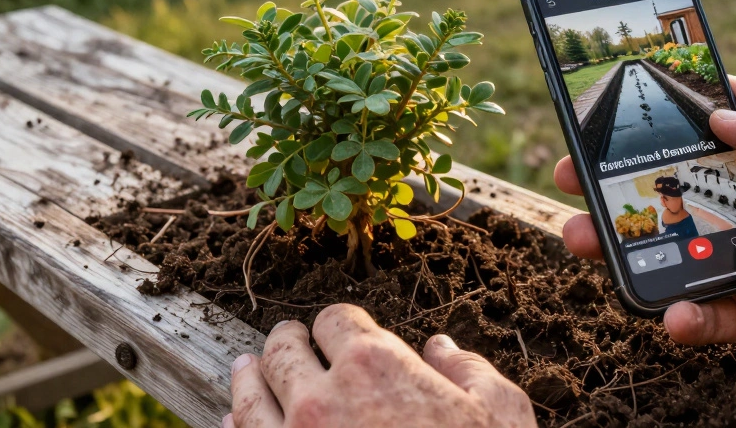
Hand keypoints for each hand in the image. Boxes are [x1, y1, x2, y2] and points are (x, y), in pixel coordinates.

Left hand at [227, 304, 535, 427]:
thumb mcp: (500, 413)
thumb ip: (468, 371)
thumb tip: (441, 349)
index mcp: (375, 365)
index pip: (336, 320)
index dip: (340, 323)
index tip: (341, 331)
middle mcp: (322, 396)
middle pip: (284, 350)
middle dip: (288, 340)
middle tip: (289, 339)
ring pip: (249, 394)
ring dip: (248, 375)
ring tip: (247, 368)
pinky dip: (235, 427)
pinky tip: (236, 422)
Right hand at [557, 76, 735, 390]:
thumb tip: (719, 114)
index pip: (718, 120)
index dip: (671, 106)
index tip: (619, 95)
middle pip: (677, 185)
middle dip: (623, 179)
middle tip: (573, 174)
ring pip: (675, 248)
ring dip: (629, 246)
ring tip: (582, 240)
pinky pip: (707, 314)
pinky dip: (683, 316)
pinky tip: (673, 313)